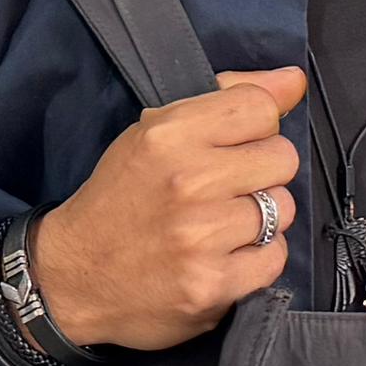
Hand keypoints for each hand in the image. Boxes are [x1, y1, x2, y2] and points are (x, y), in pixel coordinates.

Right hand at [30, 69, 306, 350]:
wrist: (71, 277)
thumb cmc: (120, 200)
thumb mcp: (153, 133)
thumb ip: (225, 100)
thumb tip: (293, 80)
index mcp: (168, 135)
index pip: (260, 106)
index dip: (257, 126)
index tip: (236, 145)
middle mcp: (188, 181)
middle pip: (282, 158)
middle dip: (262, 172)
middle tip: (227, 189)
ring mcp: (201, 237)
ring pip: (284, 209)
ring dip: (262, 218)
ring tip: (223, 225)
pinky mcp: (212, 285)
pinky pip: (275, 257)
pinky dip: (257, 258)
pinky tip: (224, 256)